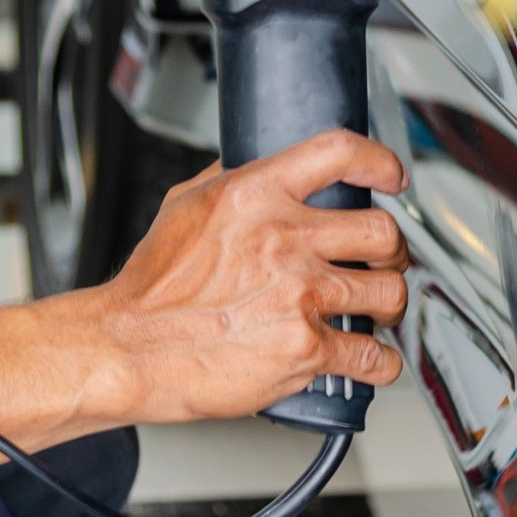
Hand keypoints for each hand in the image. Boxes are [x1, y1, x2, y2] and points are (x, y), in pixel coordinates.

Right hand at [90, 130, 411, 424]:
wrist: (124, 350)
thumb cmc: (150, 287)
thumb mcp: (184, 205)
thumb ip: (232, 177)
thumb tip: (261, 160)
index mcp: (256, 195)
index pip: (341, 153)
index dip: (380, 162)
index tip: (393, 177)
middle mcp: (284, 240)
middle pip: (382, 231)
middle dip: (391, 251)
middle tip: (383, 262)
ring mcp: (298, 295)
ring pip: (388, 290)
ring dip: (391, 304)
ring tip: (379, 310)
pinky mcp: (303, 349)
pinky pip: (372, 355)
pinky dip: (381, 362)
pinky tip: (374, 360)